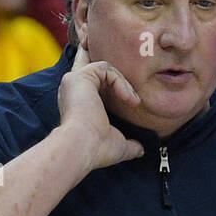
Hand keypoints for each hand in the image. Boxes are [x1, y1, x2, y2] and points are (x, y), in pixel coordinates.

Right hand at [57, 45, 144, 170]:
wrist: (83, 146)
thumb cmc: (96, 149)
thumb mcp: (117, 145)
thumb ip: (129, 144)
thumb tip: (140, 150)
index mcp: (79, 103)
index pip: (93, 82)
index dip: (111, 80)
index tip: (130, 95)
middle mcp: (74, 89)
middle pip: (92, 64)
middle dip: (114, 71)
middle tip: (130, 86)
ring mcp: (75, 81)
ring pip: (104, 69)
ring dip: (123, 83)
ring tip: (132, 101)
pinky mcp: (80, 76)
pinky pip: (106, 69)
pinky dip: (119, 81)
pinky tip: (127, 98)